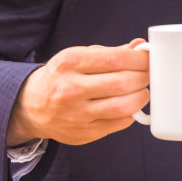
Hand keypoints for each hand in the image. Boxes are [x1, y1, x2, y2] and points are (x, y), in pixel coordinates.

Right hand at [6, 39, 149, 146]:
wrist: (32, 106)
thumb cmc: (63, 76)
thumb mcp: (81, 56)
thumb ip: (112, 52)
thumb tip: (140, 46)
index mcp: (70, 62)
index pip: (116, 59)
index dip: (140, 59)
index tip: (149, 59)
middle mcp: (70, 89)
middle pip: (122, 83)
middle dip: (144, 77)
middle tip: (148, 75)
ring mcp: (75, 114)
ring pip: (123, 107)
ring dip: (141, 97)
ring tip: (142, 90)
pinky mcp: (82, 134)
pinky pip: (118, 124)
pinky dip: (130, 113)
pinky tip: (129, 105)